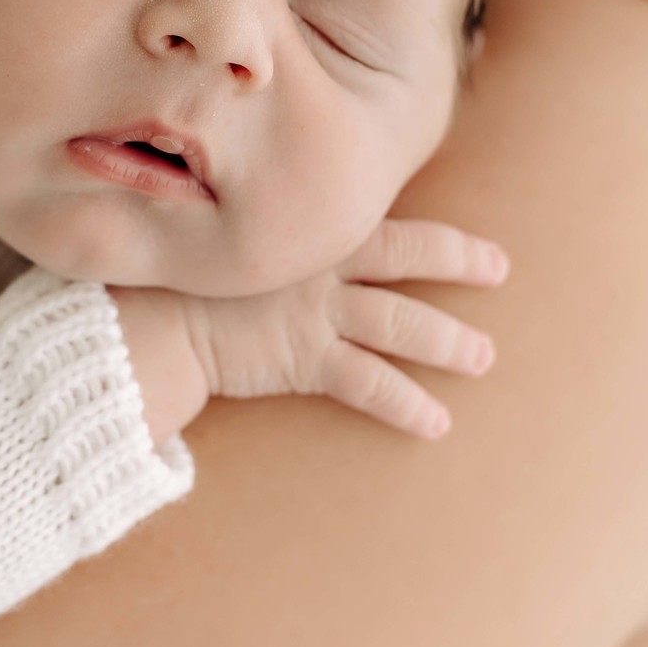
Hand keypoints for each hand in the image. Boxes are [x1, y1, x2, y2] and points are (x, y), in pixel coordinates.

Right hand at [180, 219, 508, 439]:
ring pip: (400, 322)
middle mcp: (322, 265)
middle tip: (500, 271)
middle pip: (408, 257)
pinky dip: (406, 403)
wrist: (147, 312)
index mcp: (309, 231)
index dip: (442, 236)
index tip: (484, 246)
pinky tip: (435, 424)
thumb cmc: (175, 271)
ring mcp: (316, 311)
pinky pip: (368, 382)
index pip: (390, 223)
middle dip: (460, 262)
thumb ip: (262, 230)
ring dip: (446, 340)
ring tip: (482, 357)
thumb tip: (276, 225)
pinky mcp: (302, 357)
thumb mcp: (224, 233)